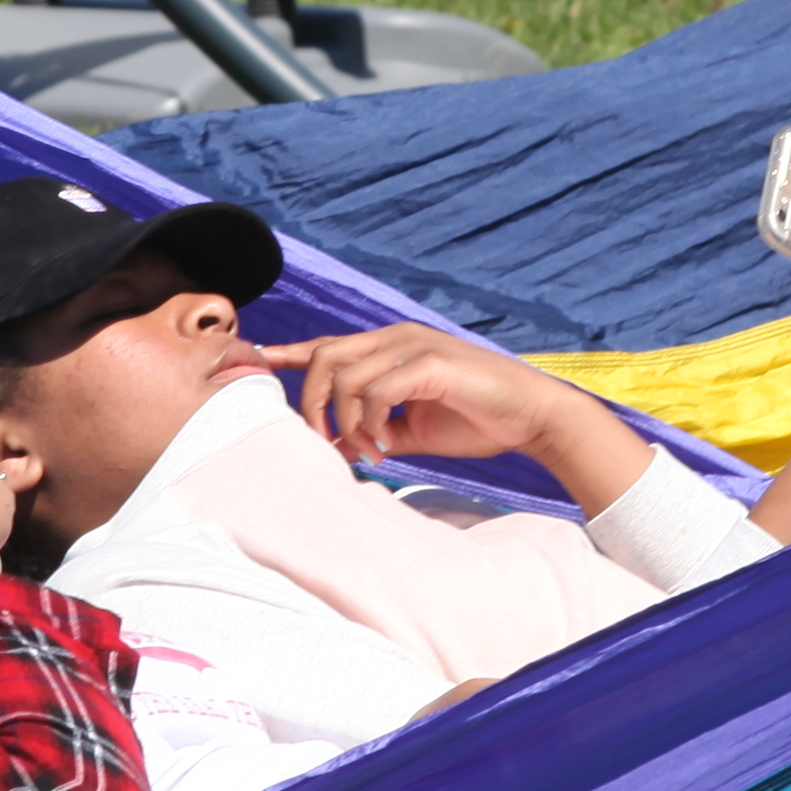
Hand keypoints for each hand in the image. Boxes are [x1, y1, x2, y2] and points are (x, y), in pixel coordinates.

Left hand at [255, 323, 629, 494]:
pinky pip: (377, 389)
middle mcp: (398, 338)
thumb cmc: (478, 420)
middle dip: (312, 404)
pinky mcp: (430, 363)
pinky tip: (385, 447)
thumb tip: (340, 446)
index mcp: (392, 348)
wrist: (532, 416)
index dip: (291, 354)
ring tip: (366, 451)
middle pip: (324, 357)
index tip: (258, 364)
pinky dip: (371, 422)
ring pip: (344, 375)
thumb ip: (377, 430)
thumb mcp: (416, 429)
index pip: (329, 345)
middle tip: (327, 444)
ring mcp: (414, 347)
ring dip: (344, 421)